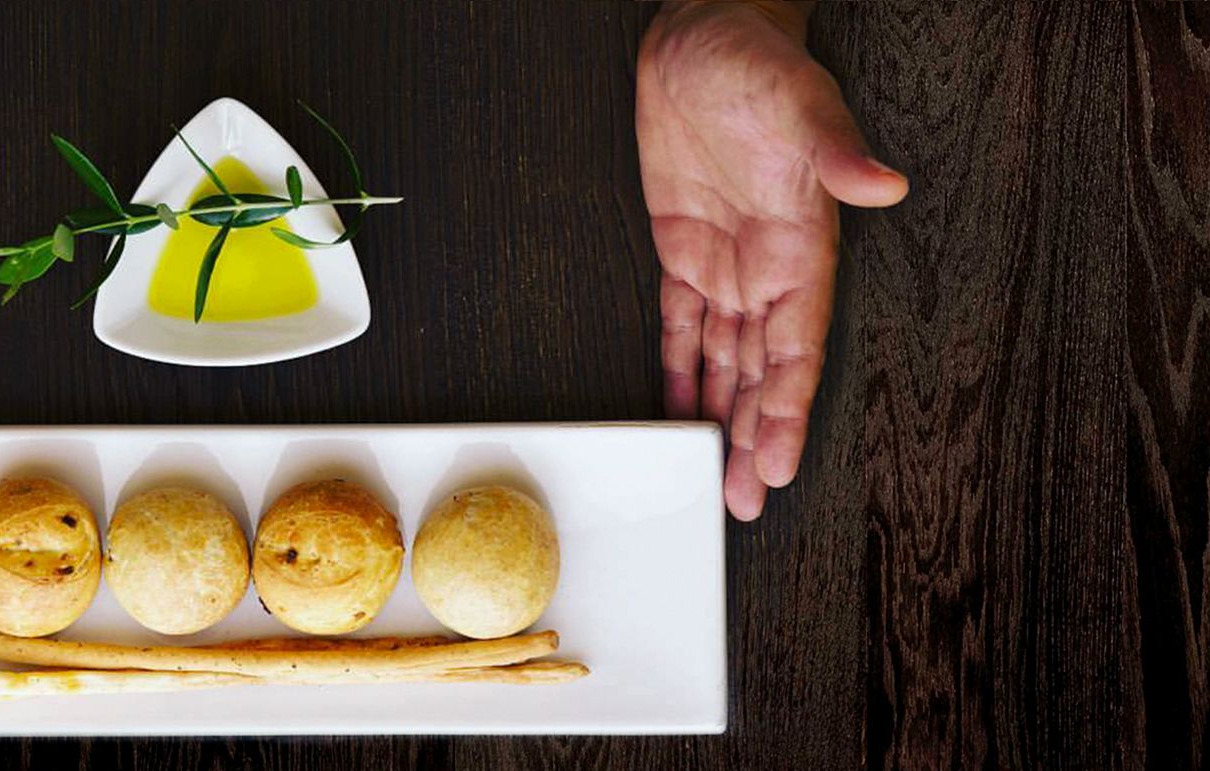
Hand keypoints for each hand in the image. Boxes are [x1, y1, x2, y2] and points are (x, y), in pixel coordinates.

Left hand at [637, 1, 905, 518]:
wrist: (703, 35)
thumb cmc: (757, 62)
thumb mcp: (800, 100)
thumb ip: (837, 150)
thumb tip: (881, 184)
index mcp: (801, 244)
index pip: (797, 346)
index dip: (790, 408)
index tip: (781, 462)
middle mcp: (766, 265)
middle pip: (764, 371)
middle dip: (756, 435)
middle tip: (746, 498)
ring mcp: (726, 262)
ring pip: (725, 359)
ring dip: (721, 416)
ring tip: (718, 475)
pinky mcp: (682, 249)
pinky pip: (679, 324)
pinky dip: (677, 368)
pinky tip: (677, 408)